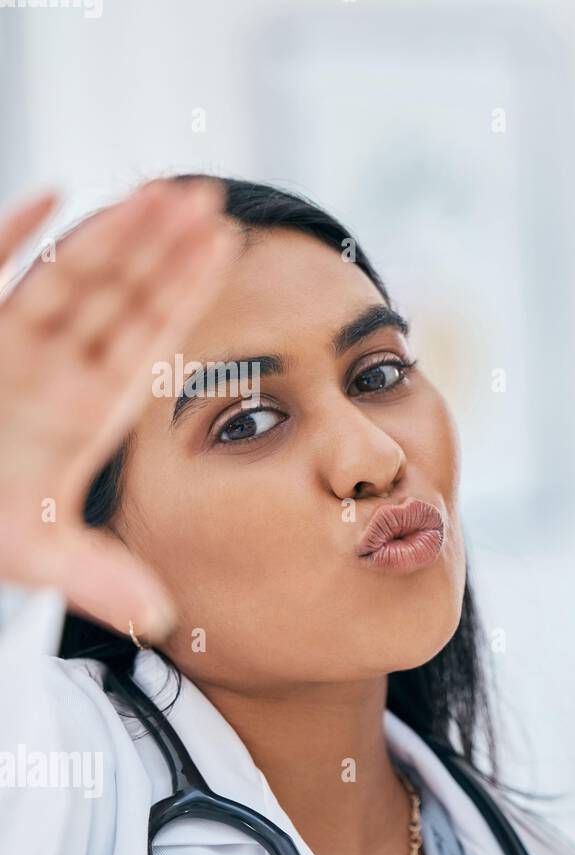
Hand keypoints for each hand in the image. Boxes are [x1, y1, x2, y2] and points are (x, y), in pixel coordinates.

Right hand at [0, 179, 237, 639]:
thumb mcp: (28, 552)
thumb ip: (94, 577)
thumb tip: (161, 620)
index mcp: (82, 408)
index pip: (144, 337)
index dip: (184, 292)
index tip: (227, 249)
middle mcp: (49, 368)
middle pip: (114, 292)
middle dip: (159, 245)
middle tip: (209, 198)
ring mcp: (3, 345)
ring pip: (62, 272)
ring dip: (106, 230)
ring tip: (158, 187)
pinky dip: (8, 236)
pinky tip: (49, 196)